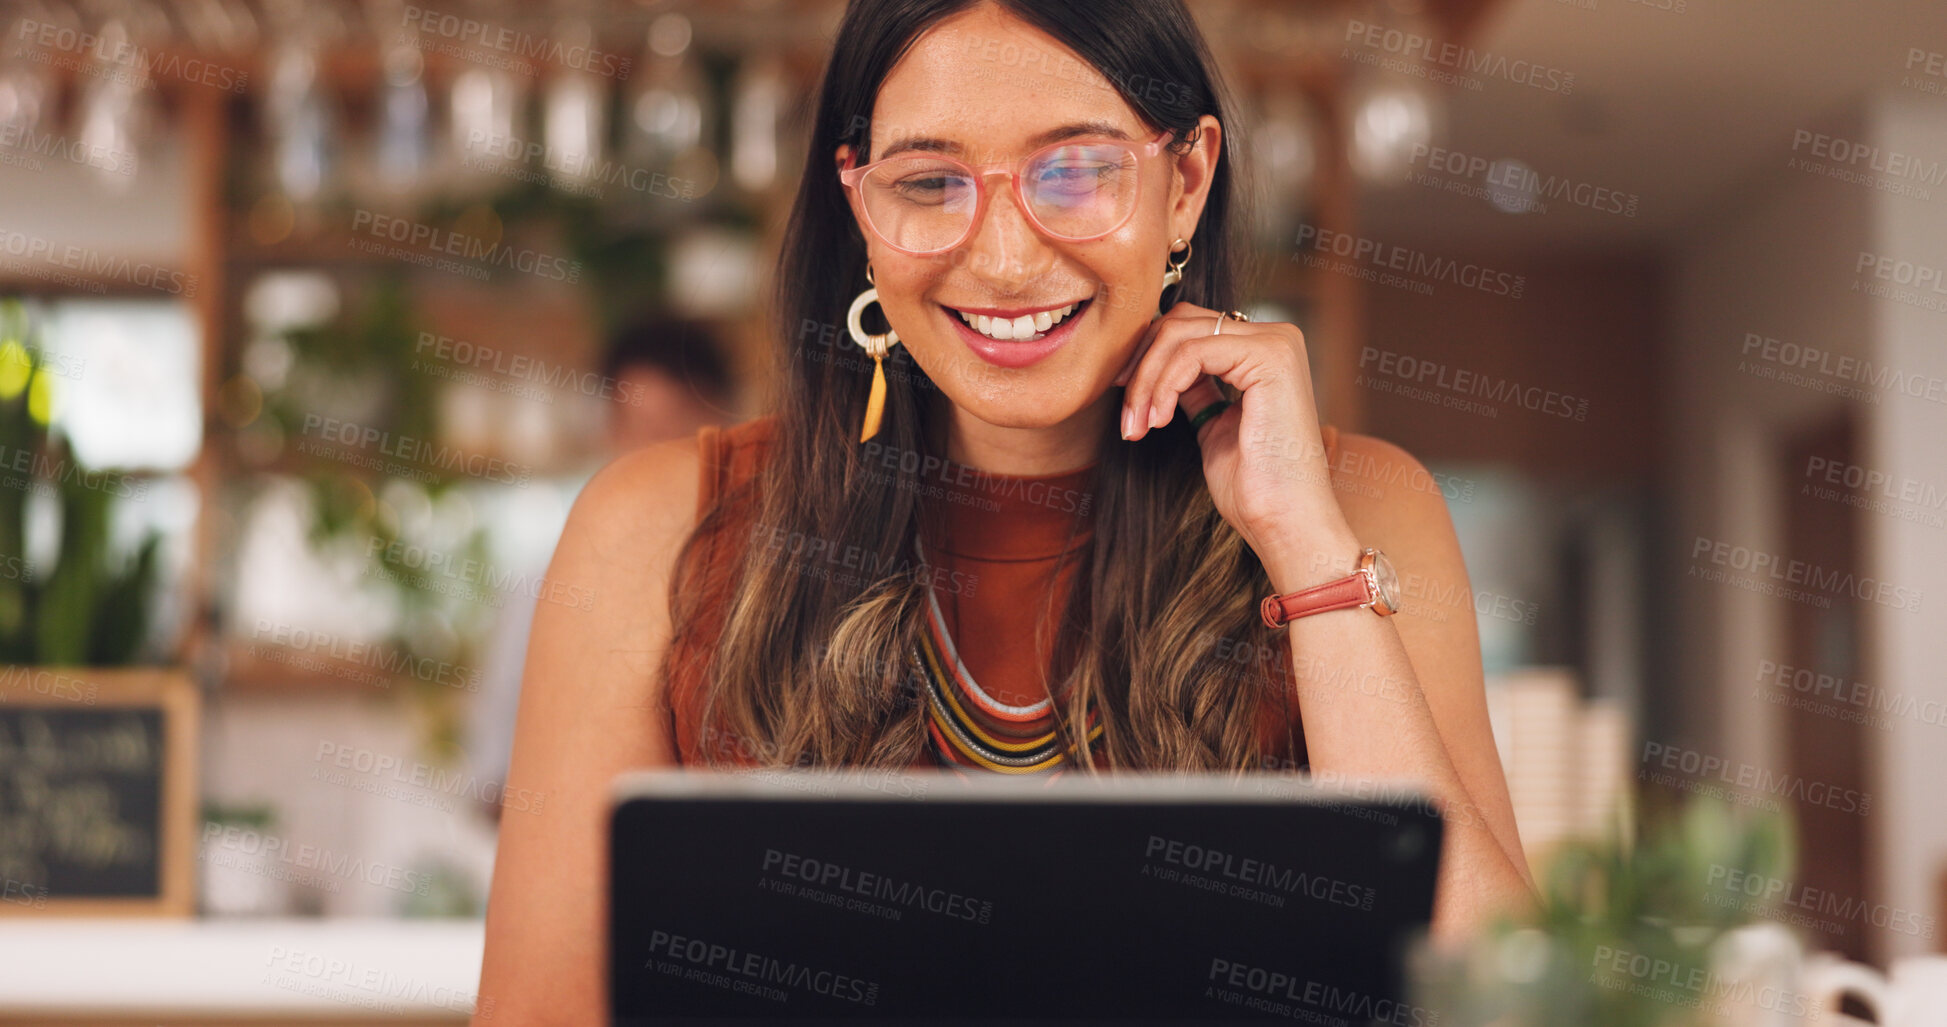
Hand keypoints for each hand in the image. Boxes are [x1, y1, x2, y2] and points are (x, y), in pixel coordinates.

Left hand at [1114, 302, 1355, 581]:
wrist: (1285, 520)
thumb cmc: (1254, 486)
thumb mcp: (1212, 423)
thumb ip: (1194, 387)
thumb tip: (1156, 363)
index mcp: (1266, 350)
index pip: (1189, 327)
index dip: (1147, 357)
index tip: (1123, 395)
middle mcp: (1276, 337)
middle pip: (1181, 321)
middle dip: (1140, 365)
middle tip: (1127, 415)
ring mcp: (1276, 343)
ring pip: (1180, 335)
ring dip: (1146, 381)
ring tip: (1137, 425)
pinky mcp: (1270, 357)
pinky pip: (1192, 354)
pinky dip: (1163, 385)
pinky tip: (1158, 420)